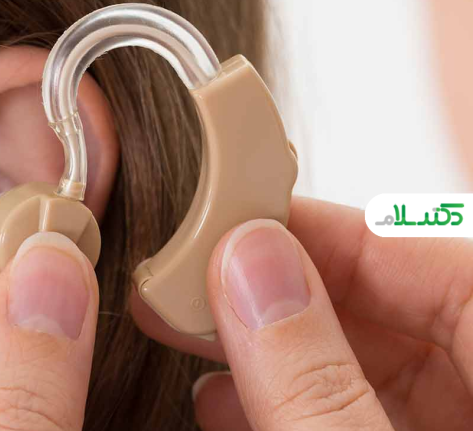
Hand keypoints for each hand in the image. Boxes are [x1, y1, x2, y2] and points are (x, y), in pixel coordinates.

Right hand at [134, 198, 472, 429]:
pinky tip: (219, 397)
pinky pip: (354, 414)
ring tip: (187, 329)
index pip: (422, 250)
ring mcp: (457, 425)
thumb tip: (247, 267)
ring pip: (360, 363)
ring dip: (266, 347)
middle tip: (192, 275)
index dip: (321, 230)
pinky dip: (286, 400)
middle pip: (383, 305)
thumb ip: (315, 382)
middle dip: (275, 291)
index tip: (232, 222)